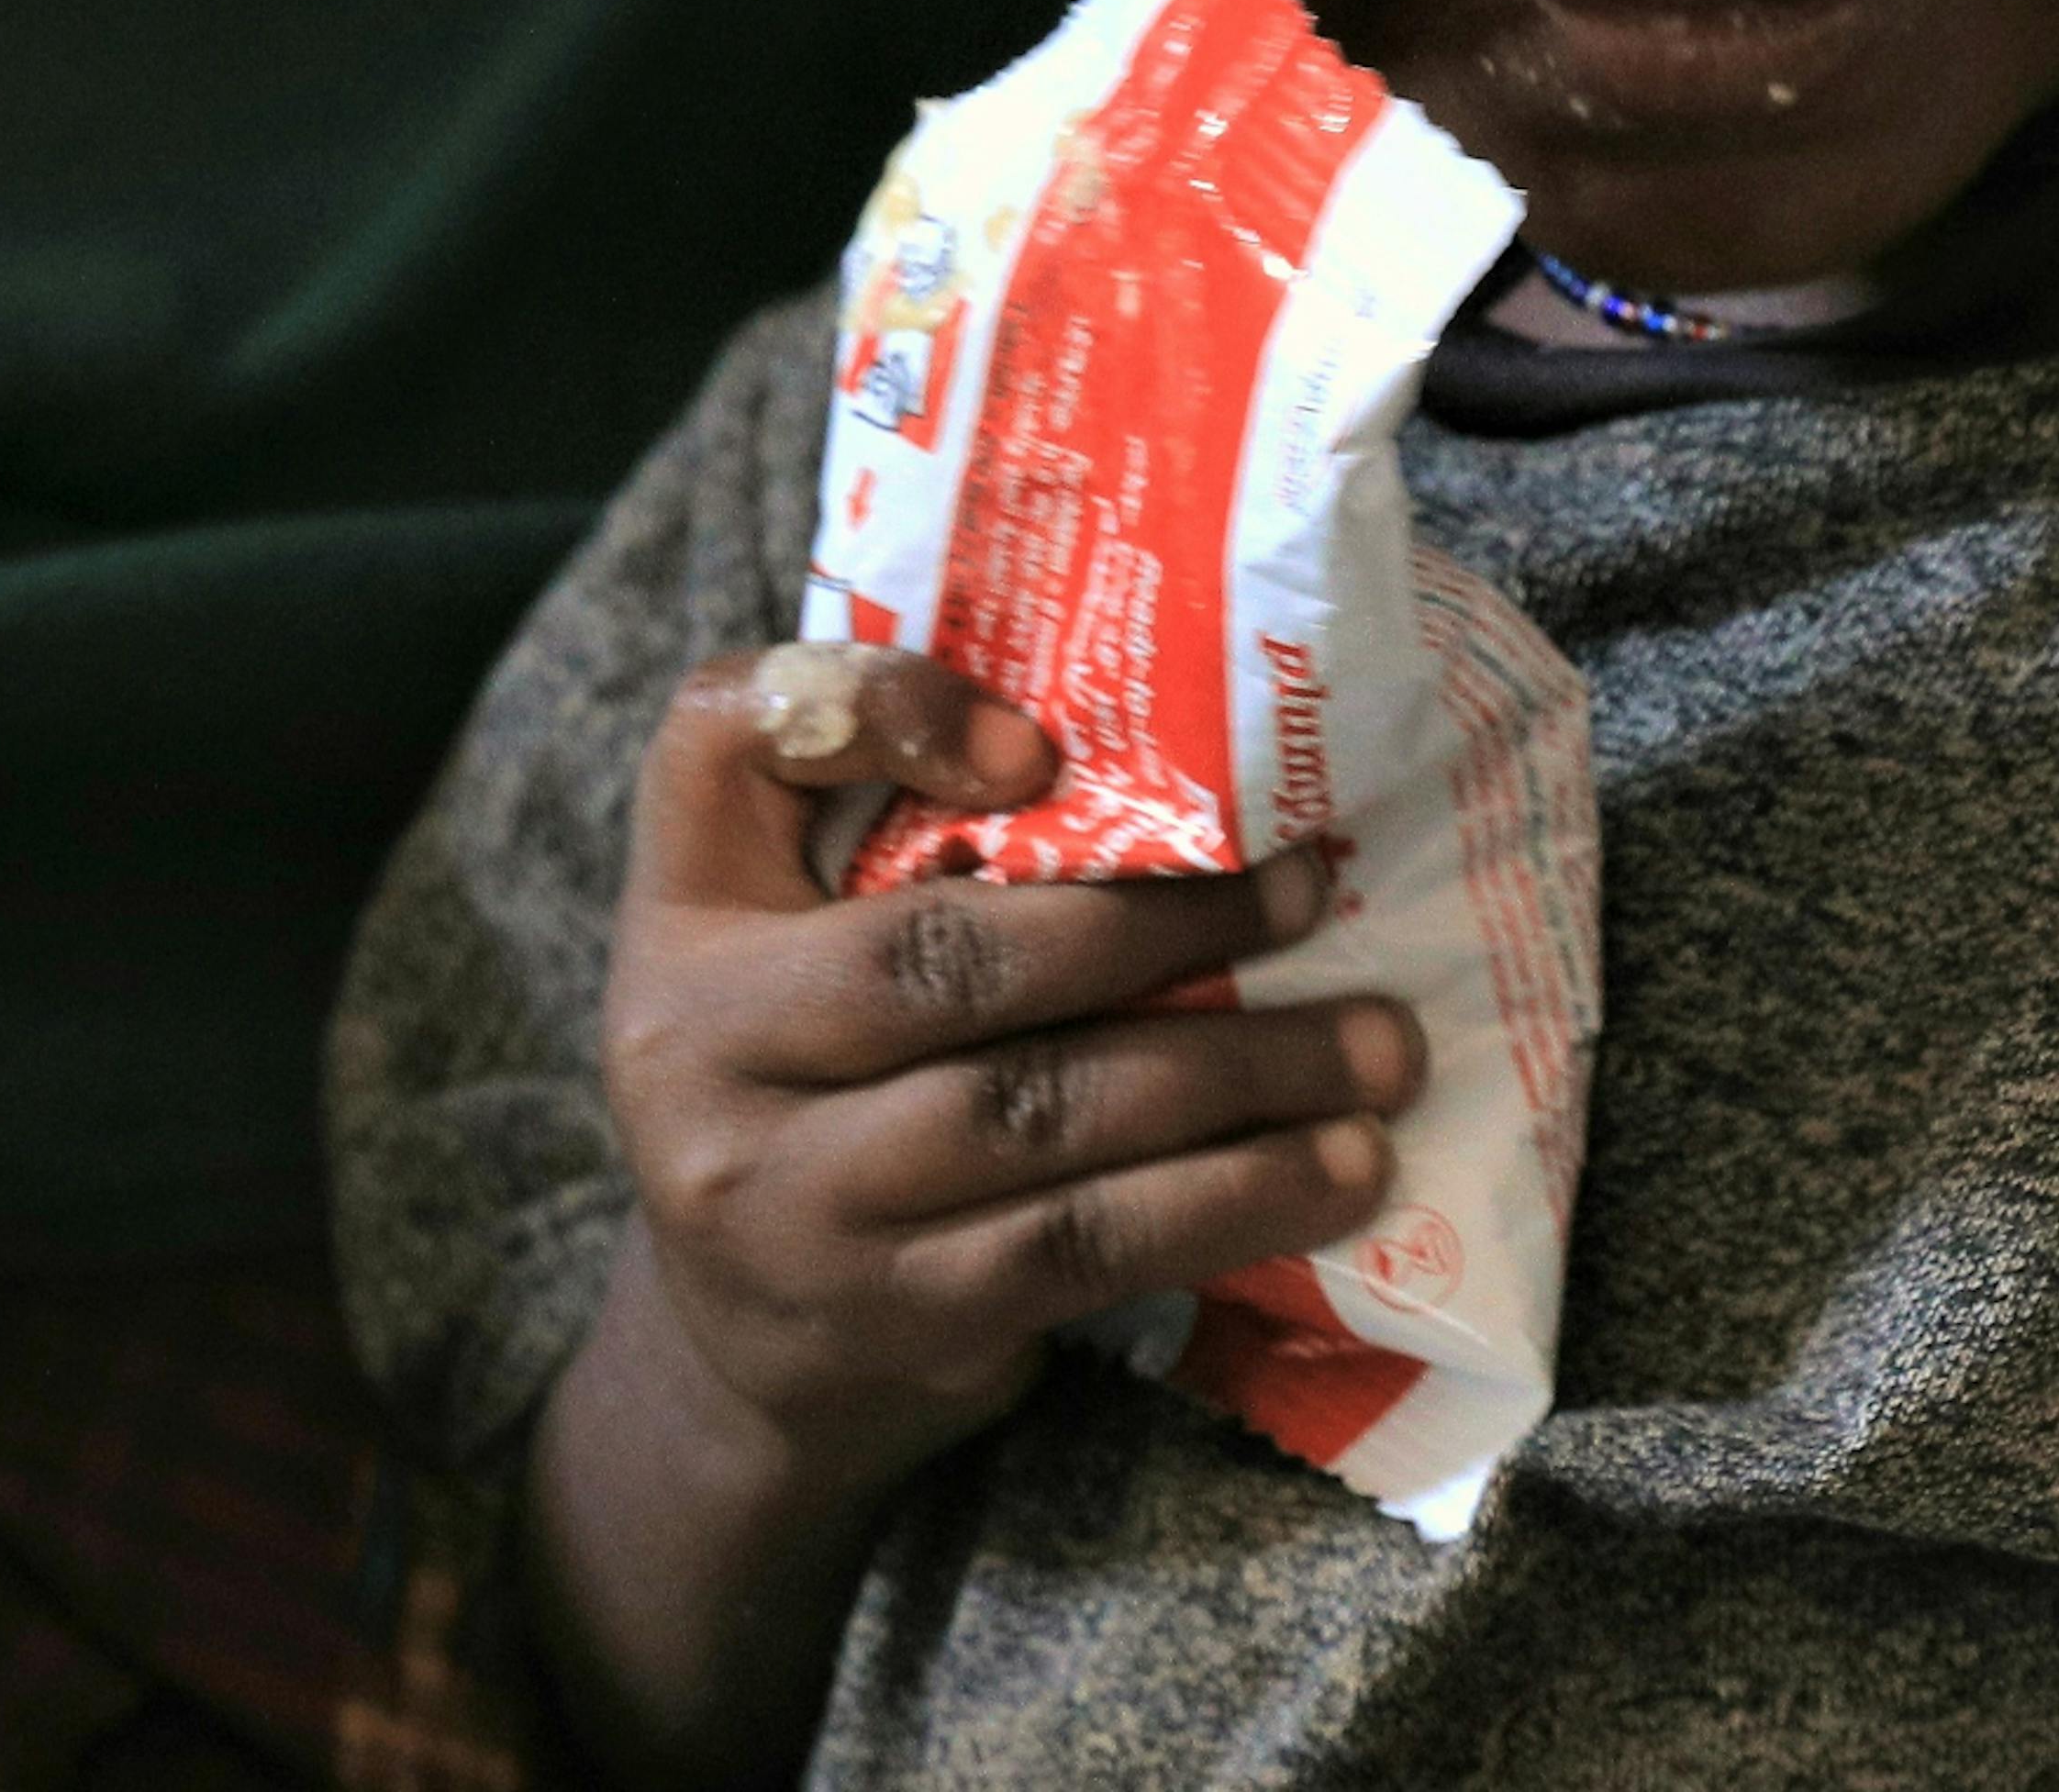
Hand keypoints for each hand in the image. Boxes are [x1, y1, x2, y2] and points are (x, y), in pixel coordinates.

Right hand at [595, 643, 1420, 1481]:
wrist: (739, 1343)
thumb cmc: (807, 1073)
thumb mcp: (780, 921)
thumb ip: (867, 797)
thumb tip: (1072, 749)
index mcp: (679, 911)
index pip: (727, 747)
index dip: (886, 714)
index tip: (1040, 743)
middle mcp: (698, 1052)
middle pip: (945, 957)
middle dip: (1158, 920)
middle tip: (1316, 892)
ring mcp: (792, 1202)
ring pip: (1040, 1110)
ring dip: (1238, 1073)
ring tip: (1379, 1049)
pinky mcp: (894, 1315)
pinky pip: (1084, 1242)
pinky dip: (1226, 1200)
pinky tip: (1334, 1173)